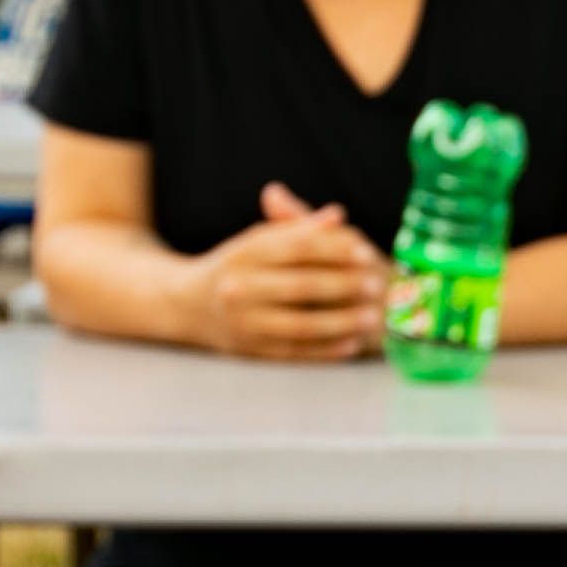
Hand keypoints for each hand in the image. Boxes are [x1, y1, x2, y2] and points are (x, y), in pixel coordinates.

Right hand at [189, 184, 388, 360]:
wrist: (189, 304)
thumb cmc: (239, 266)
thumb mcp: (261, 240)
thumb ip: (299, 227)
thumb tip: (337, 214)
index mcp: (245, 252)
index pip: (297, 246)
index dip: (334, 249)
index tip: (366, 252)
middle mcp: (240, 286)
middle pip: (301, 285)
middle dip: (344, 286)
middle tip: (377, 286)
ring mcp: (243, 321)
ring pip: (300, 324)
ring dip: (341, 323)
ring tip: (371, 318)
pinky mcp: (249, 350)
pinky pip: (294, 352)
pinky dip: (325, 350)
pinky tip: (351, 344)